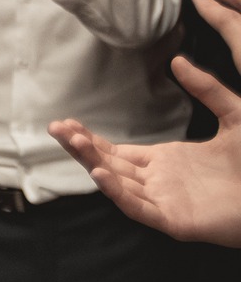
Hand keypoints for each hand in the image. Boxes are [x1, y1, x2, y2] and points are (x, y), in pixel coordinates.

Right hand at [50, 0, 240, 246]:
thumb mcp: (235, 116)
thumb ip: (208, 89)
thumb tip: (179, 60)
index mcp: (164, 162)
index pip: (115, 151)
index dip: (89, 138)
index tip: (67, 122)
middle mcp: (157, 182)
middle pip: (108, 164)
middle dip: (80, 147)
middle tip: (57, 128)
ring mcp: (163, 202)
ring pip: (117, 184)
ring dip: (93, 163)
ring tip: (74, 143)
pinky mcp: (175, 221)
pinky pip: (139, 208)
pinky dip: (118, 193)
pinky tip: (101, 173)